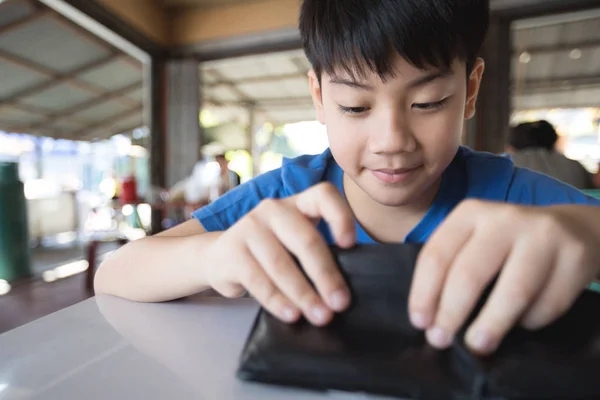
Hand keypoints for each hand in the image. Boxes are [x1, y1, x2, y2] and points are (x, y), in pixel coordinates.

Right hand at [204, 183, 355, 325]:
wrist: (220, 257)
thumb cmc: (270, 252)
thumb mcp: (294, 243)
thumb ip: (316, 255)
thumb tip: (343, 292)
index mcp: (298, 203)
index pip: (323, 196)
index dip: (341, 216)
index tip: (350, 245)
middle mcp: (274, 209)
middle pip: (306, 240)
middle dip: (326, 275)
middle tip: (340, 303)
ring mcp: (250, 227)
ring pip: (281, 263)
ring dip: (303, 293)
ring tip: (319, 315)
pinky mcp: (232, 250)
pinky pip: (258, 279)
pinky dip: (277, 300)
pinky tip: (291, 314)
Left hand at [408, 200, 599, 353]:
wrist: (571, 228)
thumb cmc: (507, 242)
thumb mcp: (474, 239)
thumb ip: (452, 266)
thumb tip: (430, 317)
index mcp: (470, 213)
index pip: (437, 255)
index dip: (424, 293)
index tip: (420, 322)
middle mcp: (504, 219)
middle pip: (470, 273)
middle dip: (451, 313)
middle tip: (441, 340)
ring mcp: (543, 236)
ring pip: (513, 291)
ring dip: (491, 324)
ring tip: (477, 345)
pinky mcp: (575, 256)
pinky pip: (549, 303)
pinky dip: (531, 321)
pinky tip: (521, 323)